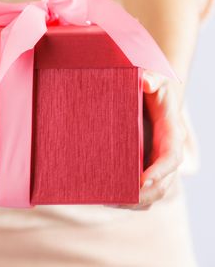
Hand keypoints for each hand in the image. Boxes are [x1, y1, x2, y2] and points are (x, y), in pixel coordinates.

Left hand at [119, 71, 185, 209]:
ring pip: (153, 191)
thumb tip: (145, 82)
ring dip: (135, 201)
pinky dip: (131, 198)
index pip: (171, 158)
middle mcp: (167, 153)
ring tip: (109, 200)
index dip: (159, 172)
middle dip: (144, 194)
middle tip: (118, 199)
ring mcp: (158, 163)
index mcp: (171, 134)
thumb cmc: (153, 90)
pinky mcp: (147, 167)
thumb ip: (152, 80)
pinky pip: (144, 190)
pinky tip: (110, 198)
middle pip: (163, 183)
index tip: (142, 182)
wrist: (153, 98)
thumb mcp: (155, 81)